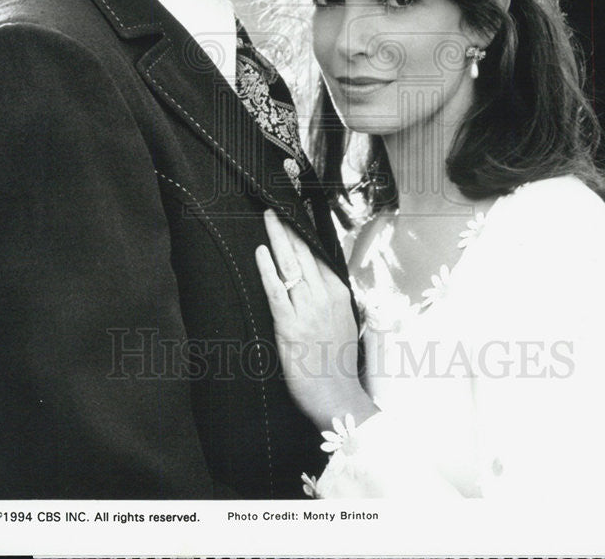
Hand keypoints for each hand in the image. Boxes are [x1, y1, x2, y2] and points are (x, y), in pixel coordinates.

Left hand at [256, 209, 377, 432]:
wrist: (337, 396)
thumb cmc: (338, 364)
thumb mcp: (343, 322)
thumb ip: (330, 299)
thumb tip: (317, 280)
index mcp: (338, 294)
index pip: (319, 256)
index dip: (304, 235)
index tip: (295, 217)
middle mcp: (324, 297)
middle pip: (304, 254)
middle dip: (288, 229)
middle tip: (276, 208)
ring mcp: (307, 309)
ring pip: (291, 265)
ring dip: (277, 239)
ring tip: (268, 219)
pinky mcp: (290, 325)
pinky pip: (277, 291)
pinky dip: (268, 270)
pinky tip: (261, 253)